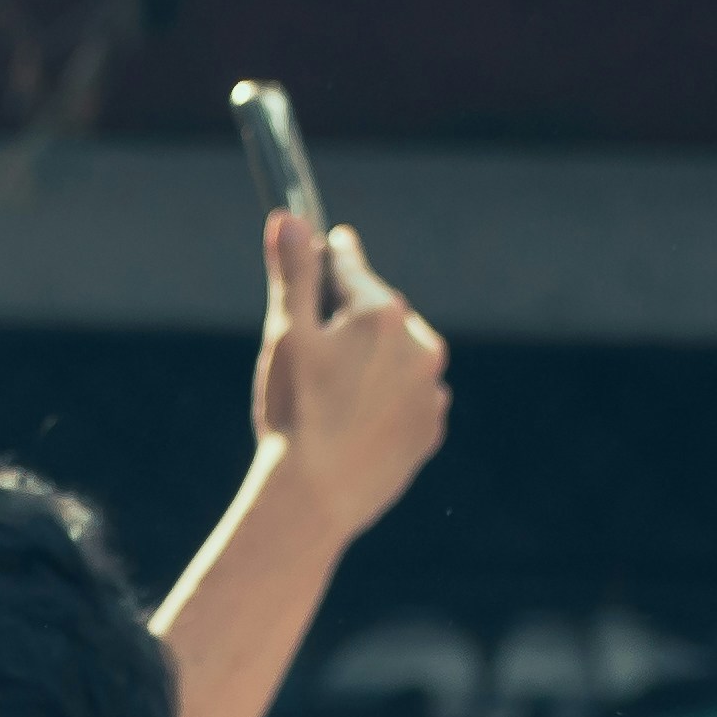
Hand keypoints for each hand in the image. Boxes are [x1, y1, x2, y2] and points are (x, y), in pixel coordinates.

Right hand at [246, 209, 449, 543]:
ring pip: (397, 360)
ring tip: (334, 400)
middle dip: (351, 326)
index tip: (332, 243)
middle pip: (380, 316)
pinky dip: (386, 405)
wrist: (313, 499)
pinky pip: (409, 400)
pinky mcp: (431, 429)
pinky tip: (354, 426)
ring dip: (373, 366)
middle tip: (315, 358)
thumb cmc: (294, 414)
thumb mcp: (286, 336)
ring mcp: (431, 390)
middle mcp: (421, 344)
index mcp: (383, 313)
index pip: (351, 266)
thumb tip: (290, 217)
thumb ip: (293, 273)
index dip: (332, 256)